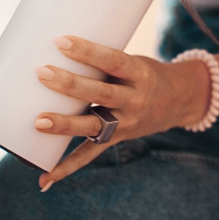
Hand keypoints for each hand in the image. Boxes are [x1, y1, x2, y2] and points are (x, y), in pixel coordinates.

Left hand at [33, 35, 210, 190]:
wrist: (180, 100)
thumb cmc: (146, 74)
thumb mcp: (135, 63)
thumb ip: (105, 65)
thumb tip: (56, 56)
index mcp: (140, 74)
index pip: (113, 61)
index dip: (88, 51)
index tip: (61, 41)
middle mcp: (135, 100)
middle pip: (100, 93)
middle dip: (70, 84)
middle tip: (42, 73)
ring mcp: (126, 123)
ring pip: (93, 125)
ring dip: (65, 124)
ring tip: (39, 122)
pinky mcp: (117, 138)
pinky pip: (90, 154)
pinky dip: (67, 167)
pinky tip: (45, 179)